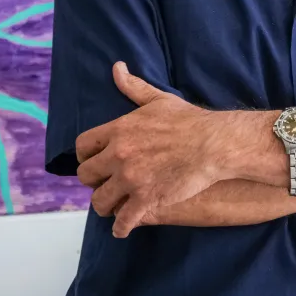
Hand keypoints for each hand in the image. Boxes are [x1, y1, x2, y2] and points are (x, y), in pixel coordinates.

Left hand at [75, 63, 225, 237]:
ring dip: (105, 205)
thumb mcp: (158, 99)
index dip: (86, 156)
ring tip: (112, 206)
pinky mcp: (146, 200)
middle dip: (94, 181)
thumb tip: (117, 68)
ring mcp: (131, 180)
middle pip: (86, 176)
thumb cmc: (188, 120)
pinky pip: (122, 221)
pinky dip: (121, 227)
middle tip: (104, 183)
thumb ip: (133, 86)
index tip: (93, 161)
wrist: (213, 143)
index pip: (83, 146)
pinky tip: (123, 228)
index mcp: (119, 130)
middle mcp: (119, 155)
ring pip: (99, 201)